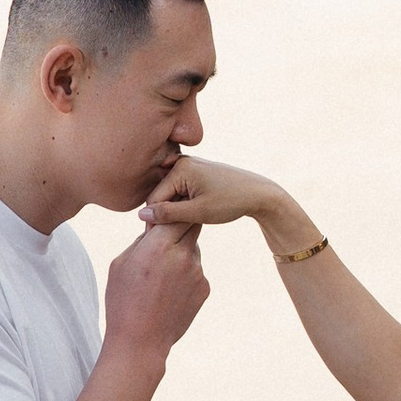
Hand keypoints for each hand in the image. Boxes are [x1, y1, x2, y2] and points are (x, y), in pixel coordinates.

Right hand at [102, 219, 208, 361]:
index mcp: (158, 246)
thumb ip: (141, 241)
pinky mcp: (204, 288)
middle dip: (181, 223)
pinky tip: (169, 289)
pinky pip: (196, 270)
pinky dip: (185, 272)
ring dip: (181, 250)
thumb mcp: (121, 264)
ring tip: (162, 271)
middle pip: (191, 224)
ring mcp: (197, 272)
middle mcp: (182, 255)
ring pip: (194, 248)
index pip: (175, 213)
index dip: (171, 209)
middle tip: (169, 229)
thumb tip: (155, 227)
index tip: (167, 208)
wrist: (141, 341)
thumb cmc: (123, 301)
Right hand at [145, 154, 289, 238]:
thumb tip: (141, 214)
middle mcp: (182, 162)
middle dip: (166, 213)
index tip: (161, 238)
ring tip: (190, 222)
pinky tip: (194, 213)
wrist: (259, 194)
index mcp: (180, 168)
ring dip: (176, 209)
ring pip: (170, 193)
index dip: (155, 220)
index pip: (153, 199)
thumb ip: (168, 214)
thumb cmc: (231, 202)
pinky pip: (180, 190)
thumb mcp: (198, 212)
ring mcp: (189, 165)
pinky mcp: (196, 171)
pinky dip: (183, 202)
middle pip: (161, 195)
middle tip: (178, 232)